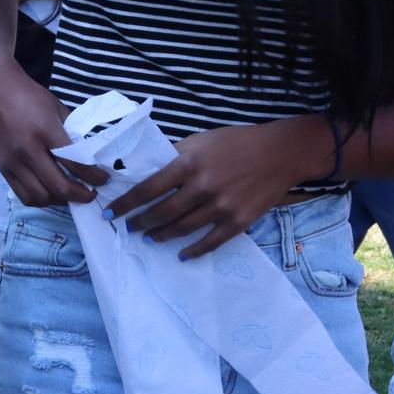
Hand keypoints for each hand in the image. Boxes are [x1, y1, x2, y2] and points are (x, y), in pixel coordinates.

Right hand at [0, 61, 105, 206]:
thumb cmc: (28, 96)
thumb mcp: (56, 109)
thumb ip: (71, 133)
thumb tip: (89, 155)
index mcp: (45, 131)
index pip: (75, 163)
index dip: (93, 177)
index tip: (103, 179)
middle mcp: (27, 150)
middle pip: (59, 186)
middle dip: (81, 195)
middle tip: (91, 194)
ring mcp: (12, 162)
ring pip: (41, 197)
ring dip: (60, 201)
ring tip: (71, 195)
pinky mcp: (2, 168)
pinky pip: (24, 195)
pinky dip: (41, 199)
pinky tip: (51, 193)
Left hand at [105, 118, 327, 259]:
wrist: (281, 153)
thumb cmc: (238, 142)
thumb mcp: (202, 140)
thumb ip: (176, 156)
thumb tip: (147, 173)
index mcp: (189, 162)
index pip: (147, 189)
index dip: (126, 204)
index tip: (112, 213)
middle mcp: (202, 186)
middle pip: (161, 212)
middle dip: (140, 222)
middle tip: (130, 228)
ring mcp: (221, 206)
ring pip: (181, 229)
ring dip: (161, 236)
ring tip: (150, 238)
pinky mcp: (238, 221)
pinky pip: (209, 242)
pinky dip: (192, 251)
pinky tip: (181, 254)